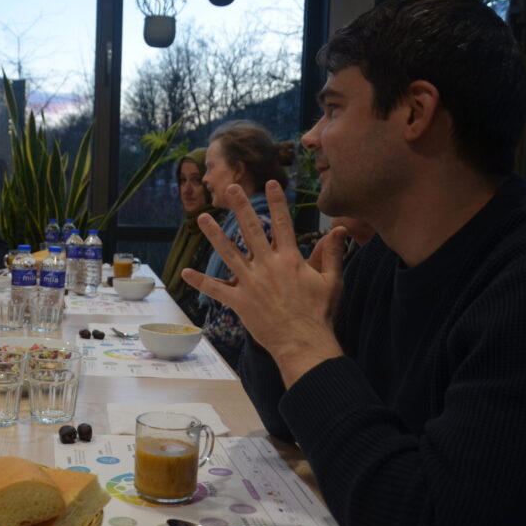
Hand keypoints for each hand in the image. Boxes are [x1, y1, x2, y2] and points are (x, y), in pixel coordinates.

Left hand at [181, 181, 346, 386]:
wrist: (304, 343)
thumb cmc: (319, 313)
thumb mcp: (332, 281)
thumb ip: (332, 253)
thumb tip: (340, 229)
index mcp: (290, 259)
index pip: (283, 223)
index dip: (277, 202)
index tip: (270, 183)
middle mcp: (268, 266)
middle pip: (251, 230)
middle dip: (241, 207)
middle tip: (230, 188)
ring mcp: (251, 284)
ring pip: (229, 253)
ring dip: (214, 235)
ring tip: (202, 217)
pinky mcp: (239, 302)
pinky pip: (216, 290)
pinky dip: (200, 282)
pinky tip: (186, 272)